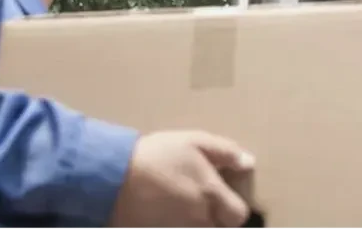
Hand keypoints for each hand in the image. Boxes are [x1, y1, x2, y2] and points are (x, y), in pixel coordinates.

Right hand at [107, 130, 255, 228]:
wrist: (112, 176)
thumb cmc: (157, 155)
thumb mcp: (194, 142)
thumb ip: (225, 152)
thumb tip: (248, 162)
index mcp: (211, 195)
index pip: (238, 216)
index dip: (234, 208)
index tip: (225, 198)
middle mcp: (198, 219)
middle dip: (216, 219)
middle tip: (204, 203)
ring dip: (196, 223)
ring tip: (184, 207)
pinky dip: (176, 226)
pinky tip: (168, 214)